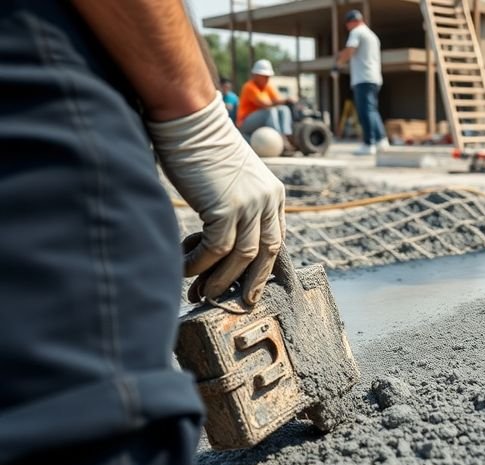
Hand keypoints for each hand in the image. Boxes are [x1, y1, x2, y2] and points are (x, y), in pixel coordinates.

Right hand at [148, 95, 285, 304]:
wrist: (189, 119)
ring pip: (242, 257)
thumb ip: (237, 204)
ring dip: (221, 279)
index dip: (264, 265)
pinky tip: (184, 269)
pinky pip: (216, 249)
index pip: (276, 238)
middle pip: (267, 253)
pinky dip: (199, 264)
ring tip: (203, 293)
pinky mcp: (226, 208)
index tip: (253, 284)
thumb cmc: (202, 147)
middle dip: (252, 282)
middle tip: (240, 303)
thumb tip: (222, 240)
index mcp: (273, 193)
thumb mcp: (232, 178)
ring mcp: (249, 205)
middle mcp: (268, 200)